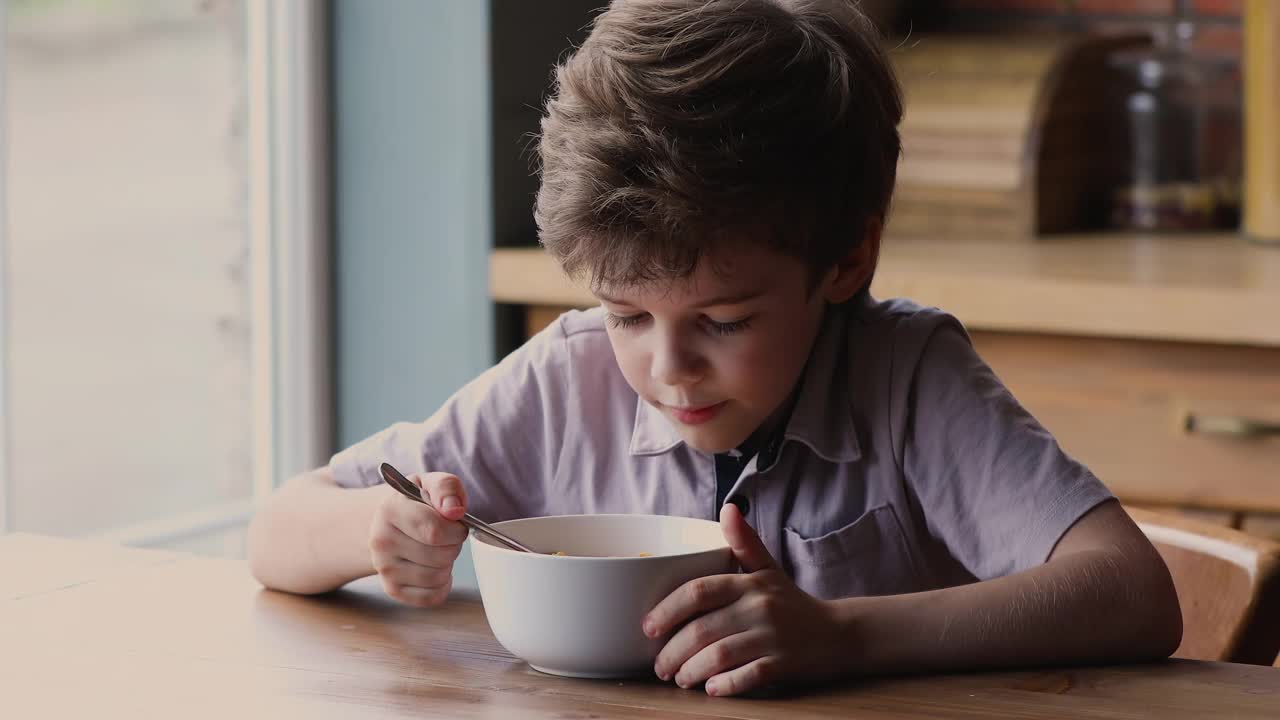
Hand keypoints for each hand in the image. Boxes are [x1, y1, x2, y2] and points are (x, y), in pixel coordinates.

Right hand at [367, 471, 467, 606]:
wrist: (386, 522)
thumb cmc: (416, 503)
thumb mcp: (429, 483)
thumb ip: (446, 487)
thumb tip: (454, 510)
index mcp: (390, 511)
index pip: (435, 531)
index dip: (456, 530)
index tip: (455, 524)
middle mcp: (382, 542)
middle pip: (440, 556)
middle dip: (454, 546)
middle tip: (446, 536)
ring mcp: (385, 569)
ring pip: (438, 577)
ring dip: (448, 564)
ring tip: (438, 549)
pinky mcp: (393, 589)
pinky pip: (432, 597)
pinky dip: (442, 584)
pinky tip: (434, 567)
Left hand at [644, 503, 841, 696]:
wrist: (838, 633)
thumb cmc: (791, 602)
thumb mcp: (768, 570)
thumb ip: (744, 543)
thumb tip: (728, 508)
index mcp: (749, 583)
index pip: (698, 591)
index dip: (667, 609)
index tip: (648, 628)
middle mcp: (759, 608)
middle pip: (702, 630)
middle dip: (672, 652)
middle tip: (659, 666)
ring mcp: (772, 638)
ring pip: (719, 656)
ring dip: (691, 671)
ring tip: (680, 678)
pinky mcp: (783, 665)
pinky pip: (747, 677)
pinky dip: (724, 685)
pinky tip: (711, 689)